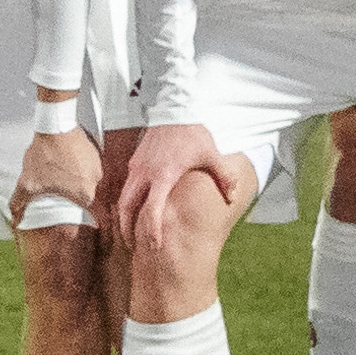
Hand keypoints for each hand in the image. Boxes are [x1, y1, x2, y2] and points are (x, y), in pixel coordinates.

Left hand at [13, 89, 102, 223]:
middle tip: (56, 190)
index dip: (69, 216)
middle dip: (69, 196)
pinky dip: (77, 167)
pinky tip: (64, 162)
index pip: (80, 215)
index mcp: (83, 194)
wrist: (55, 124)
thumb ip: (19, 202)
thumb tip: (15, 218)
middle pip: (82, 198)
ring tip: (58, 174)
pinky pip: (87, 167)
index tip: (62, 214)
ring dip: (74, 181)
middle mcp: (94, 182)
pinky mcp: (95, 153)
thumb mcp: (28, 182)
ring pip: (85, 182)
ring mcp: (96, 166)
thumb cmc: (47, 153)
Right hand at [113, 122, 233, 246]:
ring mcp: (137, 167)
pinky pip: (125, 186)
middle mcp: (145, 173)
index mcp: (163, 175)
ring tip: (129, 234)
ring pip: (122, 198)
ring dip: (123, 218)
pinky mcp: (134, 161)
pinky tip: (133, 211)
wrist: (175, 108)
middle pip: (127, 208)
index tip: (154, 245)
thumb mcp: (212, 154)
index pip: (152, 208)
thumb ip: (224, 177)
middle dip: (127, 230)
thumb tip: (233, 198)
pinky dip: (126, 202)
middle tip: (134, 247)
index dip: (152, 229)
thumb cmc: (192, 132)